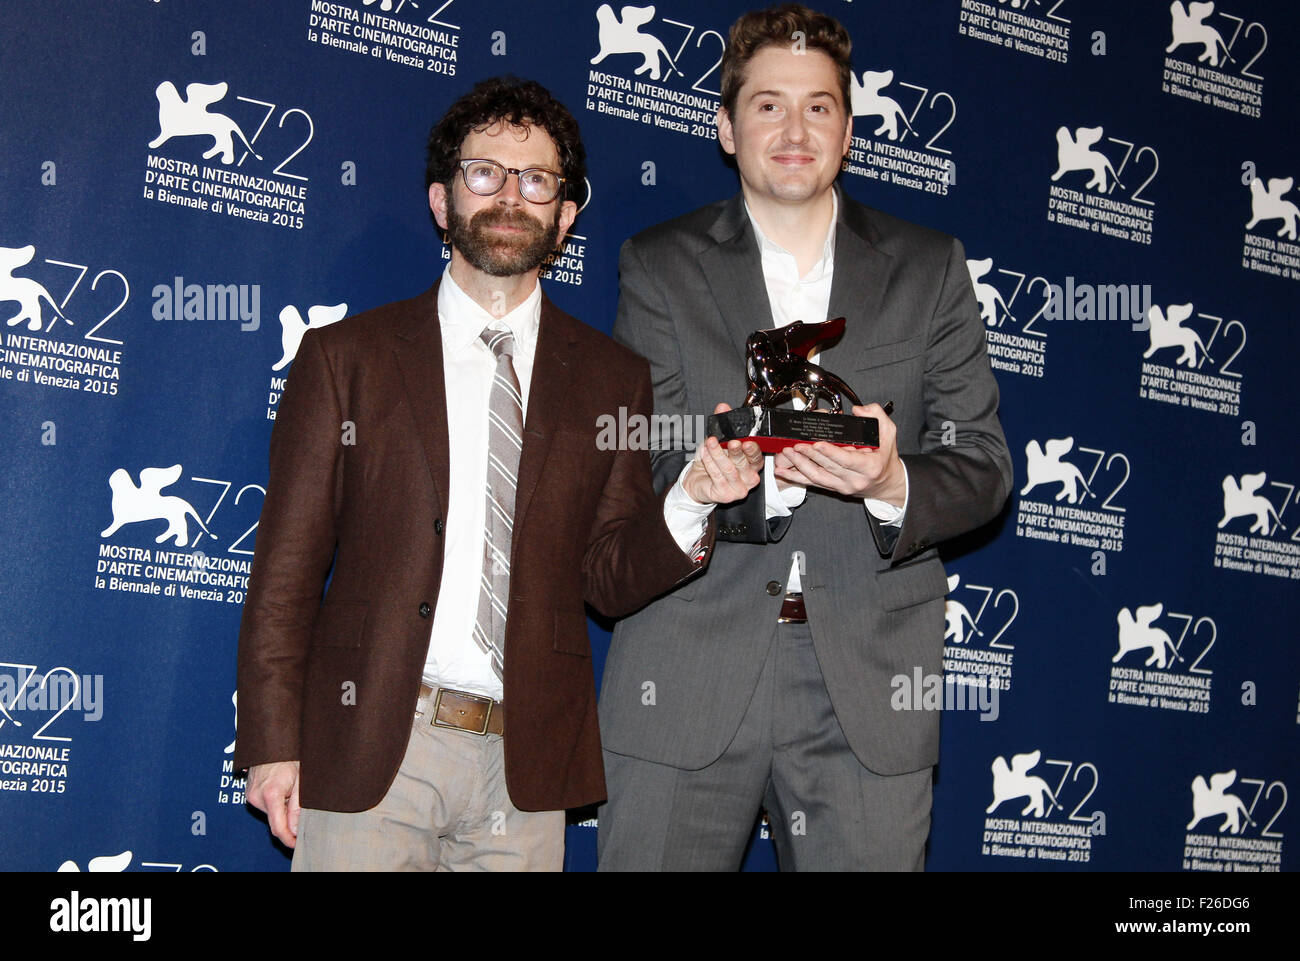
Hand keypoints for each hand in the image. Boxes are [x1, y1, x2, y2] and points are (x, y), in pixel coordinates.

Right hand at [246, 760, 300, 847]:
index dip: (288, 839)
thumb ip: (298, 807)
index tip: (296, 843)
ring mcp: (250, 795)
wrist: (272, 743)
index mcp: (271, 794)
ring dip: (282, 808)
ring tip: (290, 789)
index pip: (278, 827)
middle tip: (299, 803)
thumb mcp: (301, 781)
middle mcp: (256, 797)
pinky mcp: (248, 794)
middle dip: (288, 818)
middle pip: (275, 820)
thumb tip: (295, 830)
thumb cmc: (289, 757)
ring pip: (270, 813)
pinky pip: (264, 806)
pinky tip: (281, 788)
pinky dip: (274, 803)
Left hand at [682, 403, 762, 504]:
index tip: (746, 440)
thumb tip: (723, 407)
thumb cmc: (713, 462)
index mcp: (753, 464)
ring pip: (730, 469)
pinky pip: (718, 477)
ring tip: (710, 443)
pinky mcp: (727, 496)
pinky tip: (704, 455)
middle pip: (744, 462)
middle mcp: (750, 477)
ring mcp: (740, 489)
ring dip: (718, 454)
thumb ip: (722, 423)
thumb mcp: (718, 440)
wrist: (698, 482)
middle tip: (730, 441)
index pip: (757, 456)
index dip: (752, 448)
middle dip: (735, 450)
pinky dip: (710, 464)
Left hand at [773, 403, 904, 504]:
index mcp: (870, 467)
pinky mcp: (835, 489)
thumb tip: (857, 410)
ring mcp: (844, 486)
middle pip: (828, 468)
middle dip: (810, 456)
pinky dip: (797, 478)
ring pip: (818, 478)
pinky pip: (814, 484)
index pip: (847, 460)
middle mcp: (856, 480)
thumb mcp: (889, 432)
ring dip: (800, 466)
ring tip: (788, 454)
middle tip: (796, 444)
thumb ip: (876, 415)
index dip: (830, 452)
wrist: (887, 484)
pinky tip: (783, 472)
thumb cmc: (886, 457)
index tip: (817, 443)